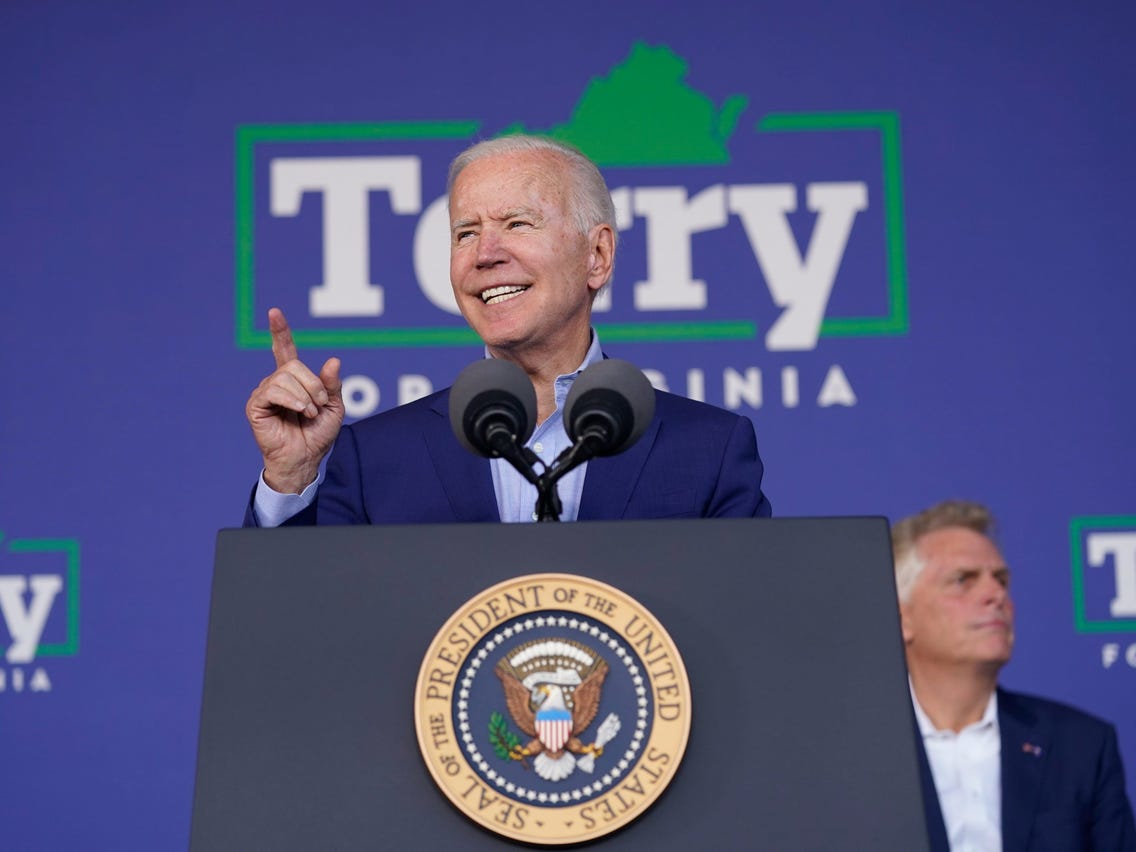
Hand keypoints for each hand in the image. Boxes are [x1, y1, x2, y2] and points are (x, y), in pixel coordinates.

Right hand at [245, 308, 343, 492]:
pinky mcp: (255, 406)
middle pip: (293, 364)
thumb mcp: (334, 406)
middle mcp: (276, 382)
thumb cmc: (318, 435)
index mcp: (294, 380)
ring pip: (285, 376)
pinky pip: (273, 390)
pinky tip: (299, 411)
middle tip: (318, 405)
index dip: (280, 331)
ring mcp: (264, 393)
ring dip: (305, 396)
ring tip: (308, 413)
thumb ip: (332, 384)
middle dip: (313, 384)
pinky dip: (292, 400)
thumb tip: (333, 360)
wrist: (306, 459)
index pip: (284, 349)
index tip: (274, 312)